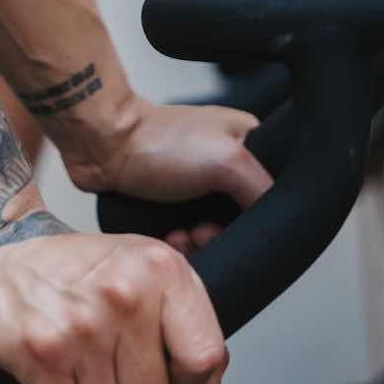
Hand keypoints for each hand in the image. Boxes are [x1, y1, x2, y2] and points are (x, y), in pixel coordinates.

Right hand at [0, 219, 226, 383]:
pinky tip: (55, 375)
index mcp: (159, 269)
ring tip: (79, 367)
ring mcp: (82, 325)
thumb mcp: (139, 275)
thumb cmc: (71, 268)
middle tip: (108, 369)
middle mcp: (124, 294)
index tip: (167, 377)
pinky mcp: (42, 352)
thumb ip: (184, 333)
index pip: (204, 357)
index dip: (188, 382)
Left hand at [61, 95, 271, 249]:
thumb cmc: (158, 140)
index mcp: (246, 141)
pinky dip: (180, 244)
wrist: (104, 145)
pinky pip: (186, 236)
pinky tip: (170, 238)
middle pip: (242, 218)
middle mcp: (223, 161)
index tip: (239, 225)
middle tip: (204, 231)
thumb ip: (263, 189)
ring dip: (200, 244)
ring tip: (182, 236)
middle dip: (224, 235)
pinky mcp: (171, 200)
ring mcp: (196, 182)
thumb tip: (280, 223)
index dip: (258, 216)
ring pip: (214, 232)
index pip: (272, 191)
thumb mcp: (228, 160)